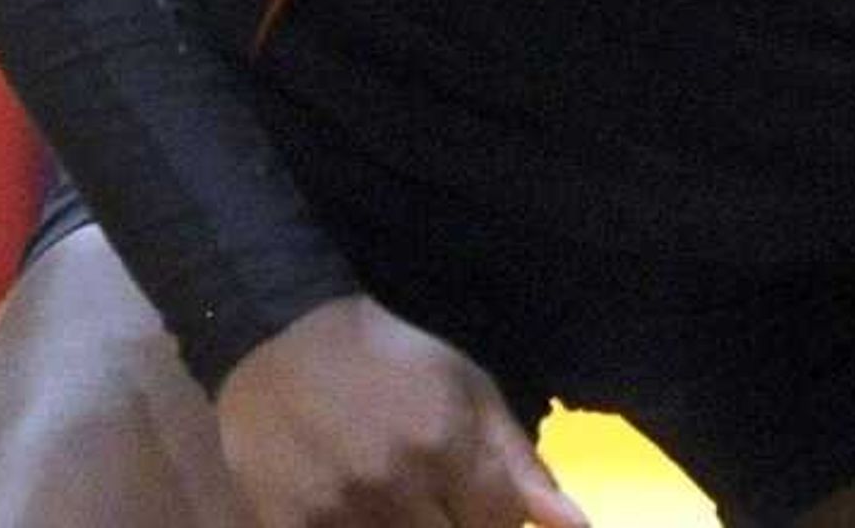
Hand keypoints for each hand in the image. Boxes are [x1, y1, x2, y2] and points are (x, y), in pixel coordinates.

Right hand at [215, 296, 589, 527]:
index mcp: (443, 443)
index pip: (502, 522)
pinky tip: (361, 514)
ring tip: (403, 501)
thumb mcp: (466, 388)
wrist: (278, 345)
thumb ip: (518, 463)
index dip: (501, 517)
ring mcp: (334, 513)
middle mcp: (391, 485)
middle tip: (442, 500)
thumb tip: (576, 525)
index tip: (482, 500)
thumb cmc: (389, 360)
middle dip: (460, 526)